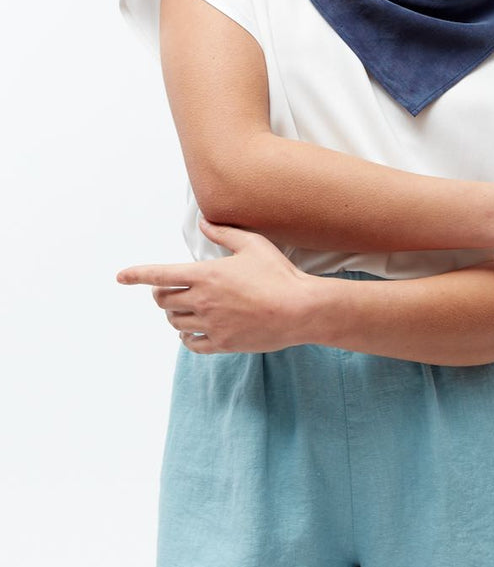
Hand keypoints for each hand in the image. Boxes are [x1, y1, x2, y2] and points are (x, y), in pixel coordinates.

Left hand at [116, 217, 317, 353]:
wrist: (300, 310)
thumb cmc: (278, 274)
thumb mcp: (252, 244)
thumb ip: (224, 233)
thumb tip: (204, 223)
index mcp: (205, 275)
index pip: (159, 275)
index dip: (136, 275)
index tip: (120, 277)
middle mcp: (202, 301)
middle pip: (164, 301)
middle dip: (161, 294)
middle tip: (168, 290)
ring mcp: (211, 325)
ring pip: (175, 323)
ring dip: (174, 314)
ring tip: (182, 308)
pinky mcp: (222, 344)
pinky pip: (191, 344)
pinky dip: (186, 337)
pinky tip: (192, 332)